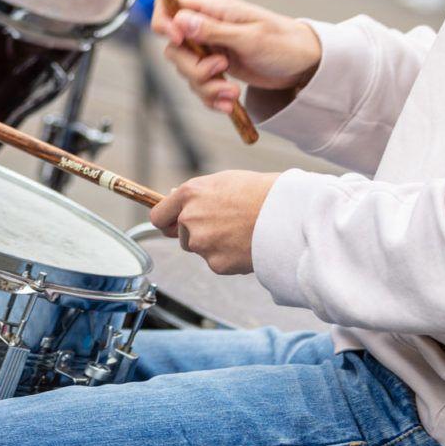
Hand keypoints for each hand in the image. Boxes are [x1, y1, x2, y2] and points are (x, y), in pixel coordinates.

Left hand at [150, 170, 278, 274]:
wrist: (285, 214)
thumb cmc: (260, 193)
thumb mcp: (224, 181)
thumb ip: (198, 195)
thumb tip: (179, 201)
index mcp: (190, 194)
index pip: (159, 216)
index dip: (167, 221)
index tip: (172, 225)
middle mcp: (189, 219)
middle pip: (182, 235)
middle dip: (198, 233)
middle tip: (225, 225)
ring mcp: (201, 243)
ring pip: (201, 249)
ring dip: (214, 245)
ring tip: (240, 232)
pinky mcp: (216, 264)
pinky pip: (217, 262)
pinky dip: (229, 257)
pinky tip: (246, 244)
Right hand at [155, 0, 320, 115]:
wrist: (304, 66)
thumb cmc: (284, 43)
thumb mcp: (250, 38)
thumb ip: (213, 30)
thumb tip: (180, 21)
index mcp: (214, 8)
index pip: (170, 4)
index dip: (164, 22)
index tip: (178, 42)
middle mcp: (208, 26)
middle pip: (174, 47)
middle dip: (193, 68)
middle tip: (220, 71)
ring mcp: (212, 48)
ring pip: (186, 70)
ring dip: (206, 88)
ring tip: (232, 92)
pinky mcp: (218, 68)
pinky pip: (200, 86)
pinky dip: (212, 98)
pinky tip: (231, 101)